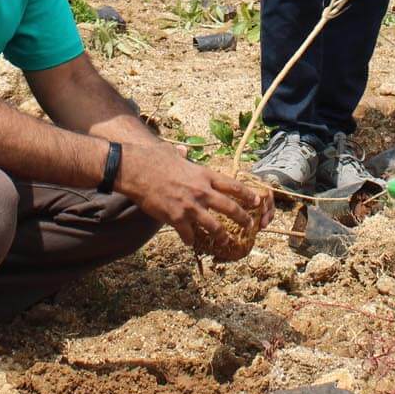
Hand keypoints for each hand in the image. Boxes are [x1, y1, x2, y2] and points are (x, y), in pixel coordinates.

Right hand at [113, 141, 265, 255]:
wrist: (137, 169)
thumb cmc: (154, 158)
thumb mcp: (174, 153)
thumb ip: (182, 156)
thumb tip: (182, 151)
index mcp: (204, 175)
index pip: (233, 186)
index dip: (247, 195)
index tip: (257, 201)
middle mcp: (202, 191)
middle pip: (230, 208)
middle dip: (243, 218)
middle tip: (250, 225)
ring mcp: (190, 206)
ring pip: (214, 226)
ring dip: (221, 236)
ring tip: (226, 241)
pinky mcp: (176, 218)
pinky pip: (188, 234)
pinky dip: (190, 240)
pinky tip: (190, 242)